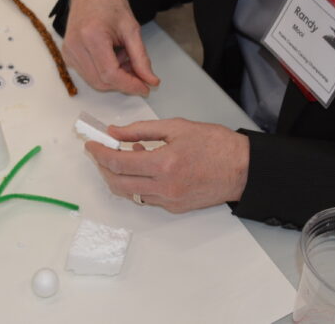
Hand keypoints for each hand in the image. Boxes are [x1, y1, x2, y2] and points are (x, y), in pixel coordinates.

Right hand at [62, 0, 159, 94]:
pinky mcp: (67, 54)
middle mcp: (75, 45)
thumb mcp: (132, 28)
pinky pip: (87, 74)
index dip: (129, 84)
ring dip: (114, 78)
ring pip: (94, 80)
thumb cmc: (109, 4)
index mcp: (91, 35)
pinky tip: (113, 56)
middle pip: (101, 81)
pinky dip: (104, 72)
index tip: (144, 87)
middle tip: (140, 74)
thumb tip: (150, 81)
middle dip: (123, 82)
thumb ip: (141, 58)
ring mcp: (68, 51)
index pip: (110, 73)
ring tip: (124, 57)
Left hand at [85, 119, 248, 212]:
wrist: (243, 169)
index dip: (100, 153)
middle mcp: (164, 187)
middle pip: (118, 183)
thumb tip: (115, 131)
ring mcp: (170, 201)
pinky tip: (143, 167)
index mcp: (164, 164)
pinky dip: (137, 183)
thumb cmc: (215, 143)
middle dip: (103, 168)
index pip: (118, 163)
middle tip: (100, 152)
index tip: (91, 144)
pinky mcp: (175, 208)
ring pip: (130, 194)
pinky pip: (146, 198)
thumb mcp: (176, 127)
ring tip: (124, 156)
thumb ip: (140, 130)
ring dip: (119, 177)